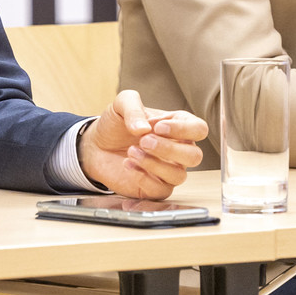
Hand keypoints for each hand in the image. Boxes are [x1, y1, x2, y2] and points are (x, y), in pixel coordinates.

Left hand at [79, 90, 208, 199]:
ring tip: (132, 152)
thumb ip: (133, 108)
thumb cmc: (116, 124)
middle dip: (169, 149)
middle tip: (144, 141)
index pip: (199, 129)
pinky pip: (161, 190)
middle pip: (194, 156)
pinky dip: (143, 178)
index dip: (182, 129)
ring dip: (154, 164)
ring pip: (179, 176)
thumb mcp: (122, 104)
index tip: (157, 127)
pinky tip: (128, 164)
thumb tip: (144, 129)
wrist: (96, 145)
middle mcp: (178, 150)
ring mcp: (168, 170)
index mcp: (178, 126)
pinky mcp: (154, 187)